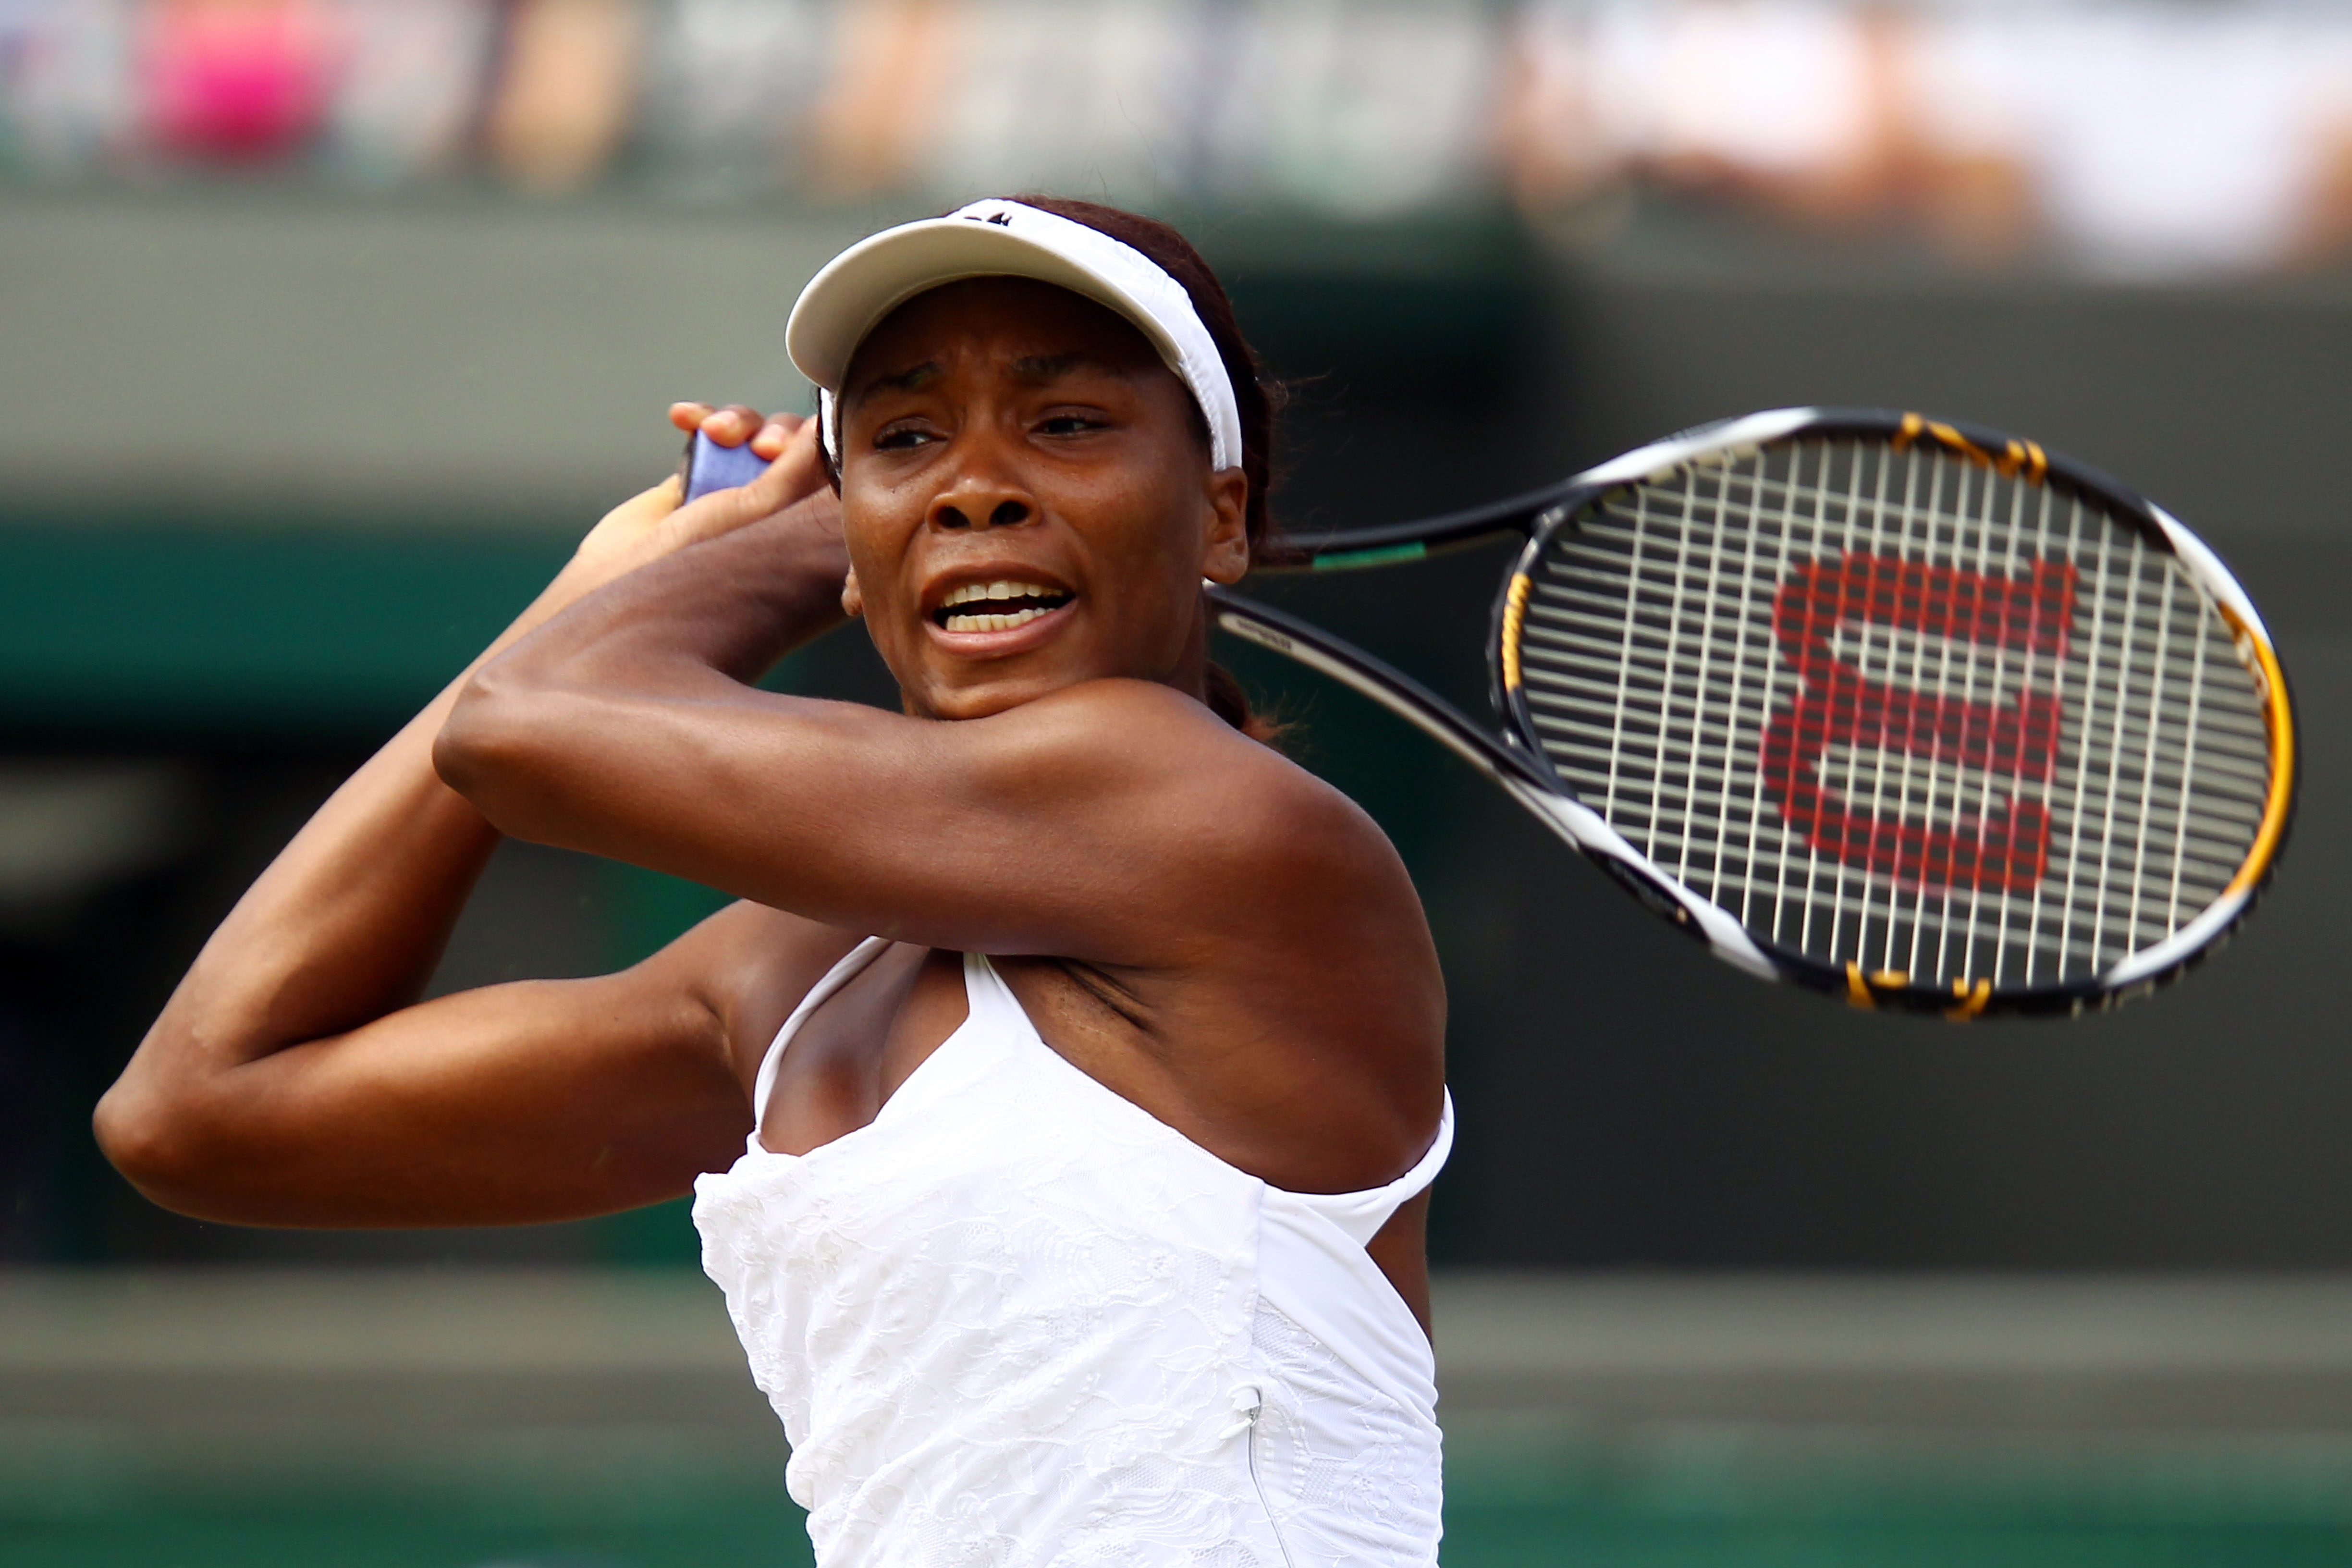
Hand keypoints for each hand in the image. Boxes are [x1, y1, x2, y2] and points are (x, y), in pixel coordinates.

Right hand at [559, 406, 836, 599]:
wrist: (620, 575)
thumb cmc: (697, 556)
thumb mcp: (759, 508)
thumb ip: (798, 467)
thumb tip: (824, 426)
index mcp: (806, 537)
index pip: (836, 477)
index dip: (822, 450)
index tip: (787, 455)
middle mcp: (778, 515)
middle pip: (799, 447)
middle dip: (777, 433)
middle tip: (761, 449)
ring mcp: (739, 494)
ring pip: (757, 432)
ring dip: (738, 422)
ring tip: (714, 433)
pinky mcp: (703, 476)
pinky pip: (715, 431)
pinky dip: (702, 417)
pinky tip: (682, 418)